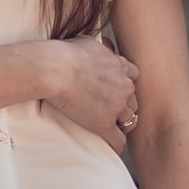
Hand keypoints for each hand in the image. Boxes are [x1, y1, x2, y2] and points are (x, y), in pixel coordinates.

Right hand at [43, 35, 138, 151]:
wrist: (55, 69)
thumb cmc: (65, 53)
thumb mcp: (87, 41)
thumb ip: (98, 47)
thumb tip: (98, 45)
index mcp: (119, 67)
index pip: (133, 76)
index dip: (125, 82)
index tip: (116, 86)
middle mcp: (123, 87)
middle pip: (134, 100)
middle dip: (125, 104)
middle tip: (114, 109)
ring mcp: (116, 107)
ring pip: (129, 120)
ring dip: (122, 124)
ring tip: (114, 128)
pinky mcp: (104, 124)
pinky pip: (117, 140)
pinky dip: (116, 144)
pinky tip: (112, 147)